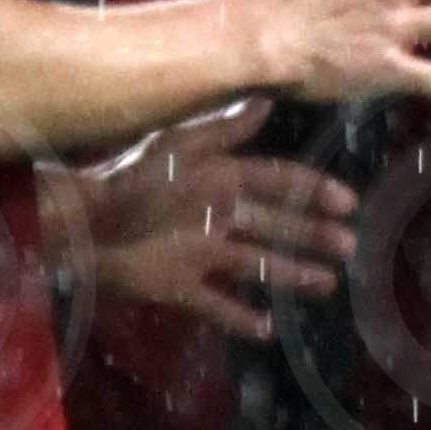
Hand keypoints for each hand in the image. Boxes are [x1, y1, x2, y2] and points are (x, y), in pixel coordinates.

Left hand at [77, 99, 356, 340]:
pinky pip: (216, 305)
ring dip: (292, 275)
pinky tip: (265, 330)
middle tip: (350, 249)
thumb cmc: (130, 183)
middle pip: (277, 226)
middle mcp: (218, 216)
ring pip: (258, 265)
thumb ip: (225, 129)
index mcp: (221, 179)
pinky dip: (238, 318)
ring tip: (325, 286)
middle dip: (314, 236)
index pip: (279, 183)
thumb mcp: (179, 149)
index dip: (314, 191)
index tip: (348, 204)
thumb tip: (269, 99)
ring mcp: (202, 253)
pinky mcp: (180, 287)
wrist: (80, 228)